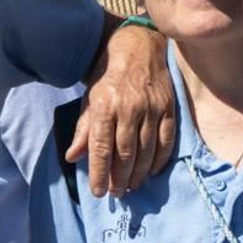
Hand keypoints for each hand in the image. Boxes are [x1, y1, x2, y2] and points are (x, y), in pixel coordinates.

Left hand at [68, 23, 174, 194]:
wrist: (139, 48)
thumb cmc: (109, 77)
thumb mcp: (90, 99)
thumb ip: (83, 130)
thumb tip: (72, 157)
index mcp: (105, 106)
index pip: (101, 148)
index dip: (99, 174)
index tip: (98, 193)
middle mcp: (129, 108)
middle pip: (125, 154)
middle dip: (120, 178)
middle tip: (117, 194)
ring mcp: (152, 108)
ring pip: (146, 151)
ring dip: (139, 174)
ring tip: (132, 186)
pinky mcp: (169, 108)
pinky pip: (167, 141)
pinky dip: (159, 160)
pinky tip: (152, 172)